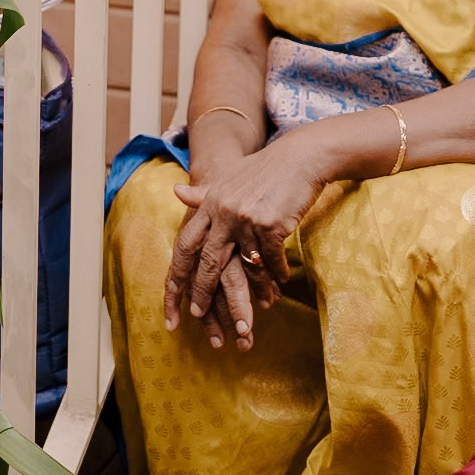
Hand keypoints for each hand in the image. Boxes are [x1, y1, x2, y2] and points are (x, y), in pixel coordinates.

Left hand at [163, 136, 327, 349]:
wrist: (300, 158)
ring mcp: (246, 220)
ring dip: (256, 288)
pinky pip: (271, 260)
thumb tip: (175, 191)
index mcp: (210, 202)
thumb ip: (203, 193)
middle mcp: (223, 212)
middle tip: (199, 316)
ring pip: (246, 266)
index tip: (174, 296)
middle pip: (209, 262)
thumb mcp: (229, 180)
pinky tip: (282, 280)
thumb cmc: (264, 170)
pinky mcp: (270, 225)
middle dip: (203, 292)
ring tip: (262, 304)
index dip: (179, 272)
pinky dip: (277, 273)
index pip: (186, 243)